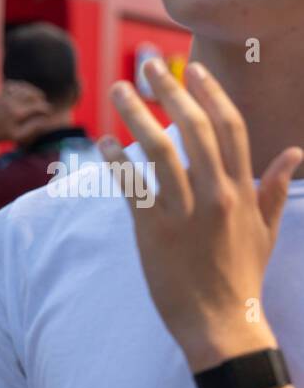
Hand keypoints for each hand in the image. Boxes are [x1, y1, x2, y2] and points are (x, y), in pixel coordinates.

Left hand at [0, 81, 51, 146]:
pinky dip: (19, 86)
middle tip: (42, 103)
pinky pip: (11, 84)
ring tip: (35, 97)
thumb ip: (32, 128)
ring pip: (23, 87)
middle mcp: (12, 102)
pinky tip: (22, 92)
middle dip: (40, 98)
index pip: (39, 106)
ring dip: (31, 91)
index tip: (49, 112)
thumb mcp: (17, 136)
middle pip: (33, 94)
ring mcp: (4, 97)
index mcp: (18, 113)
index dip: (47, 109)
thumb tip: (45, 120)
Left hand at [100, 59, 302, 372]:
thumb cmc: (241, 277)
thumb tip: (292, 154)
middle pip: (195, 128)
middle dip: (171, 90)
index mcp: (242, 189)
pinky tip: (102, 140)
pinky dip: (116, 160)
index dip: (210, 94)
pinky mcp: (153, 231)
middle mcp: (216, 193)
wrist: (220, 322)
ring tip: (118, 89)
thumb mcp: (266, 231)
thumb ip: (273, 189)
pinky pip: (132, 186)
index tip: (192, 71)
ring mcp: (184, 211)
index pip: (230, 128)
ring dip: (136, 114)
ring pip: (159, 149)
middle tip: (148, 64)